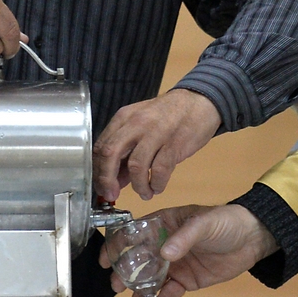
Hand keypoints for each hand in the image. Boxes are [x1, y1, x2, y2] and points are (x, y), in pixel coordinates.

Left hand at [93, 89, 221, 202]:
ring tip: (145, 193)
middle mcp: (136, 123)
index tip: (102, 188)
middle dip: (107, 179)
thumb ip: (126, 151)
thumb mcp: (142, 125)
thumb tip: (115, 180)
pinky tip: (158, 187)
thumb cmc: (168, 115)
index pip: (100, 147)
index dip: (98, 172)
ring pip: (136, 166)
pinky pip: (160, 170)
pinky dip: (157, 184)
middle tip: (112, 195)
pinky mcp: (175, 143)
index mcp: (124, 118)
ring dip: (138, 186)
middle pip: (110, 154)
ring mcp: (156, 132)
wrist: (199, 102)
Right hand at [99, 203, 277, 296]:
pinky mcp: (187, 280)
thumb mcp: (205, 223)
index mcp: (164, 223)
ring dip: (141, 291)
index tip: (107, 260)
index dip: (117, 246)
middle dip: (126, 274)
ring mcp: (175, 264)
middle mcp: (164, 245)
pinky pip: (170, 292)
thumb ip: (184, 237)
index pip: (134, 233)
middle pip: (138, 260)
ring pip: (151, 279)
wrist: (253, 239)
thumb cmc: (227, 222)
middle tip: (118, 286)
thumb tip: (164, 254)